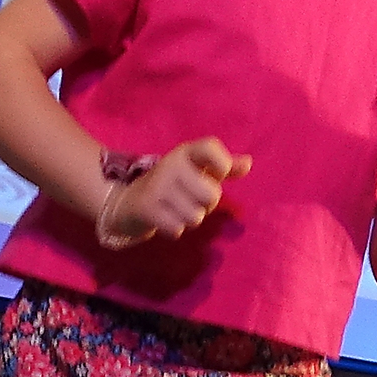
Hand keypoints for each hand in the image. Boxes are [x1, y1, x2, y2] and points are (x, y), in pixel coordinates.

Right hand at [112, 138, 251, 242]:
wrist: (127, 201)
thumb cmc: (172, 185)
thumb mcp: (196, 171)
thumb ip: (223, 167)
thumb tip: (248, 162)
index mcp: (185, 153)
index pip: (210, 147)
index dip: (222, 164)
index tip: (218, 174)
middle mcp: (171, 165)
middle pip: (211, 194)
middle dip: (206, 205)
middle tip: (191, 200)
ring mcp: (157, 187)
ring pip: (195, 216)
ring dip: (190, 219)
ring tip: (177, 210)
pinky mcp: (147, 208)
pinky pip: (178, 228)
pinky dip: (175, 229)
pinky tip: (166, 220)